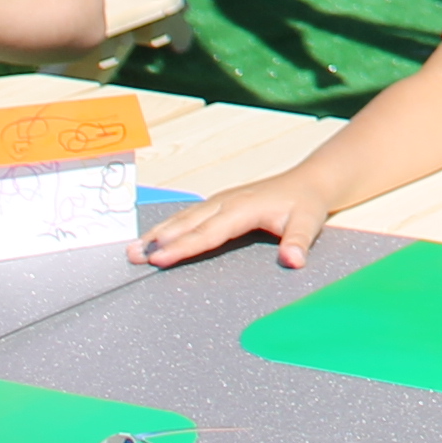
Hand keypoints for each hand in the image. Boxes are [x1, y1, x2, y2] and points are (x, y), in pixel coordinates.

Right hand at [131, 172, 335, 270]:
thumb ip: (298, 242)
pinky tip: (152, 238)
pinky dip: (168, 227)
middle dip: (159, 239)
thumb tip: (293, 261)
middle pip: (188, 224)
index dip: (183, 246)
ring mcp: (220, 201)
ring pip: (183, 218)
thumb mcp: (309, 222)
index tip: (159, 258)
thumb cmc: (306, 204)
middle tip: (132, 256)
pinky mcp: (219, 204)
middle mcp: (227, 202)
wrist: (309, 181)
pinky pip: (189, 216)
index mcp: (244, 208)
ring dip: (157, 233)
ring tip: (132, 250)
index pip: (208, 232)